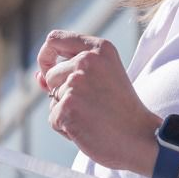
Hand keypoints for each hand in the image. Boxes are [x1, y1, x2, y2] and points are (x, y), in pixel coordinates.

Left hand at [36, 30, 158, 174]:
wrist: (141, 138)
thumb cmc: (122, 110)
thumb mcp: (104, 78)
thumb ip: (72, 71)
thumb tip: (38, 76)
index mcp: (99, 49)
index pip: (54, 39)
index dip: (46, 56)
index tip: (48, 70)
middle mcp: (86, 61)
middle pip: (50, 73)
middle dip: (61, 92)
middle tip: (91, 104)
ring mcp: (76, 83)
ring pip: (52, 98)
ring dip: (67, 111)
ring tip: (94, 117)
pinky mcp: (68, 106)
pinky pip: (54, 118)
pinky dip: (66, 128)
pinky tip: (89, 129)